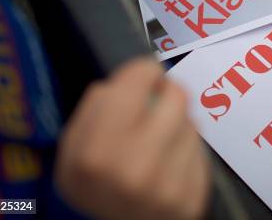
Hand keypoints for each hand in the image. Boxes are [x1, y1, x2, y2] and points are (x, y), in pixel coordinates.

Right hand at [55, 58, 210, 219]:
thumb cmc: (92, 185)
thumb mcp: (70, 149)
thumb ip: (94, 107)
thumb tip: (131, 79)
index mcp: (97, 151)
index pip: (142, 76)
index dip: (143, 73)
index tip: (142, 80)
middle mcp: (135, 168)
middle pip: (177, 95)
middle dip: (166, 95)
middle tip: (156, 106)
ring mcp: (168, 187)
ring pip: (192, 122)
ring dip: (178, 124)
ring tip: (160, 141)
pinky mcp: (193, 198)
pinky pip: (201, 151)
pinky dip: (188, 150)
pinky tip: (171, 164)